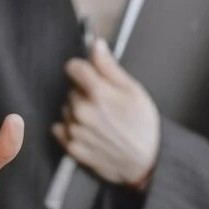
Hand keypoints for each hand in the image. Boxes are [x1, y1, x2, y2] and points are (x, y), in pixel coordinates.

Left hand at [52, 39, 158, 186]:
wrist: (147, 162)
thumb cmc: (143, 127)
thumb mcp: (134, 90)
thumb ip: (110, 67)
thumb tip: (96, 46)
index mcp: (98, 93)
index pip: (74, 67)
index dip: (84, 69)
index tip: (91, 74)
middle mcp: (82, 111)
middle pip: (71, 89)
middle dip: (85, 92)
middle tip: (105, 104)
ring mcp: (75, 130)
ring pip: (67, 109)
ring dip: (78, 111)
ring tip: (101, 120)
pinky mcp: (72, 148)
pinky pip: (61, 129)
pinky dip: (72, 128)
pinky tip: (90, 132)